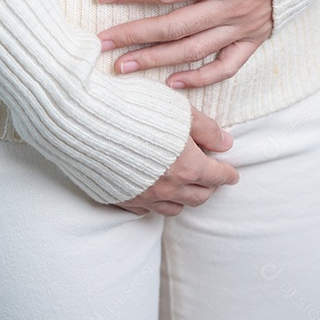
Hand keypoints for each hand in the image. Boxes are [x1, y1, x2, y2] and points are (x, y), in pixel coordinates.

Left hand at [95, 0, 272, 89]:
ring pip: (195, 51)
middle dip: (135, 35)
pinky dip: (200, 78)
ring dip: (157, 61)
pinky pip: (227, 66)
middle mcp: (235, 7)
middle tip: (100, 43)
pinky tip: (172, 83)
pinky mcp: (256, 39)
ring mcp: (246, 27)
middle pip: (176, 26)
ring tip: (123, 67)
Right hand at [114, 106, 239, 216]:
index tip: (232, 174)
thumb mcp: (181, 111)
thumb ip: (207, 130)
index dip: (228, 174)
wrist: (86, 122)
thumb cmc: (136, 109)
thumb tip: (226, 144)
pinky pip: (145, 210)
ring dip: (184, 198)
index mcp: (188, 167)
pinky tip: (154, 191)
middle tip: (211, 178)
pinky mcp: (119, 199)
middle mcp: (167, 188)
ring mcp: (143, 197)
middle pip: (198, 197)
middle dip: (208, 187)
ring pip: (173, 208)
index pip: (217, 177)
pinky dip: (155, 203)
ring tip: (185, 185)